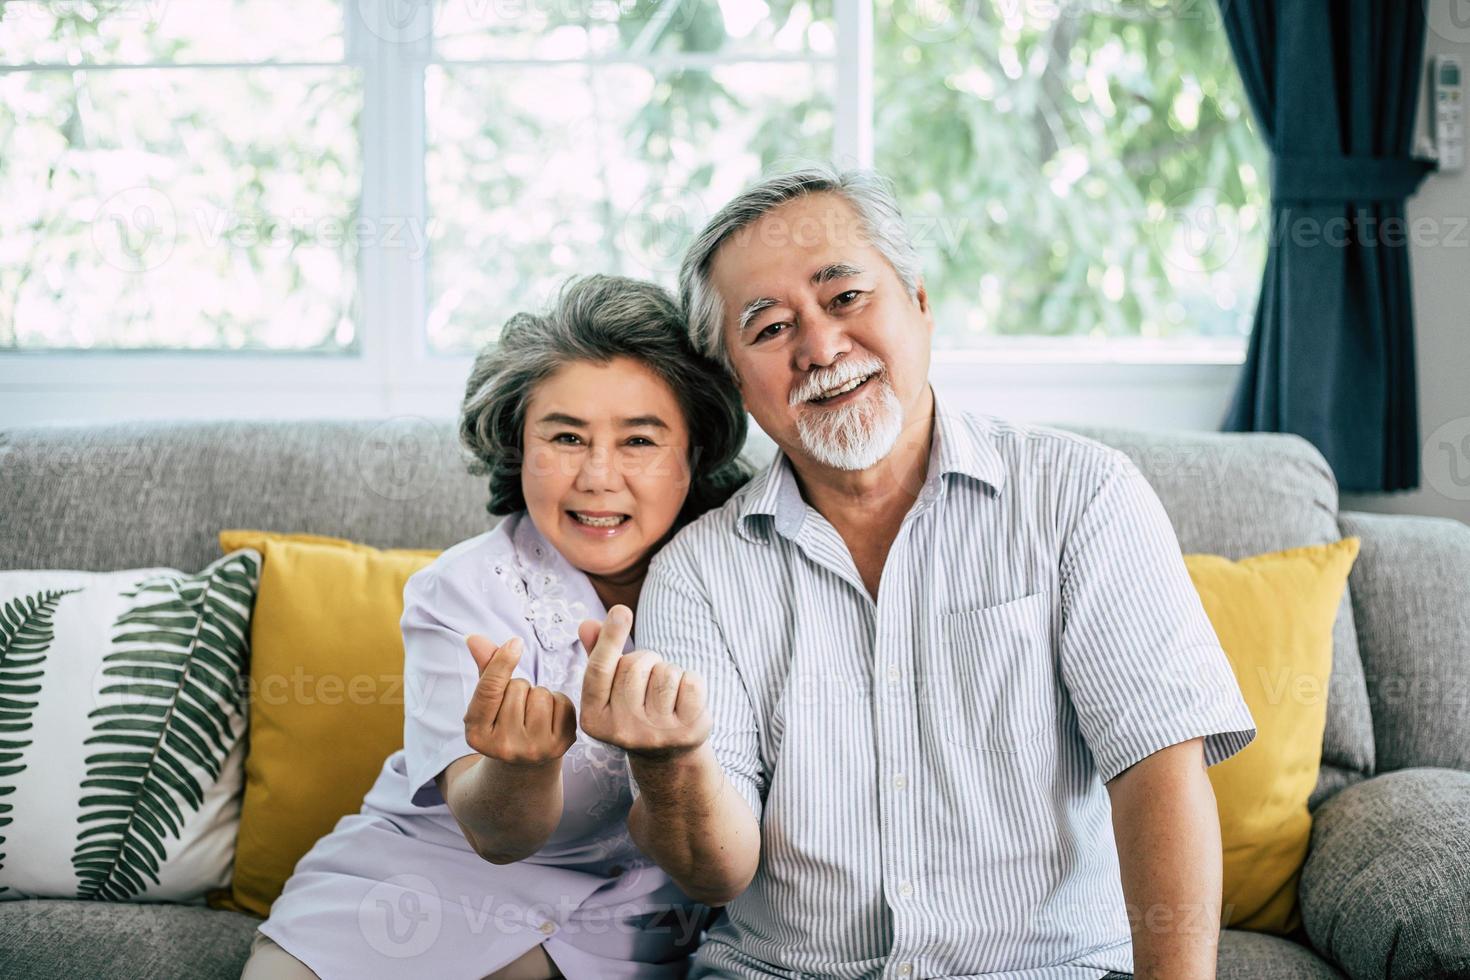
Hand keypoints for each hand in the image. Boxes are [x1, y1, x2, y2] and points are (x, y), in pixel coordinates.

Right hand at [463, 634, 575, 765]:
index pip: (490, 690)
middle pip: (519, 688)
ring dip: (539, 693)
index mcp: (476, 735)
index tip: (516, 641)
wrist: (525, 761)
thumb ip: (485, 667)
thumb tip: (474, 638)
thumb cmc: (502, 720)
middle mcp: (504, 747)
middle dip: (519, 686)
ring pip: (542, 695)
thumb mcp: (487, 700)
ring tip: (531, 711)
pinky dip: (558, 702)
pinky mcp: (559, 747)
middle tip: (516, 705)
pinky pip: (563, 703)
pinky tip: (548, 718)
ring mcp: (533, 750)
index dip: (502, 662)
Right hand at [576, 605, 711, 759]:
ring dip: (668, 671)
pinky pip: (691, 682)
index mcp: (593, 720)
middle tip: (647, 679)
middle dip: (645, 660)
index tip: (621, 610)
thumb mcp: (610, 688)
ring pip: (665, 673)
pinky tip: (684, 700)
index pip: (599, 670)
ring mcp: (655, 735)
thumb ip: (598, 656)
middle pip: (634, 666)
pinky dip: (691, 681)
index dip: (611, 637)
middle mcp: (622, 731)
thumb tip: (587, 624)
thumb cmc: (634, 709)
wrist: (666, 754)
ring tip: (664, 693)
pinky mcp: (687, 732)